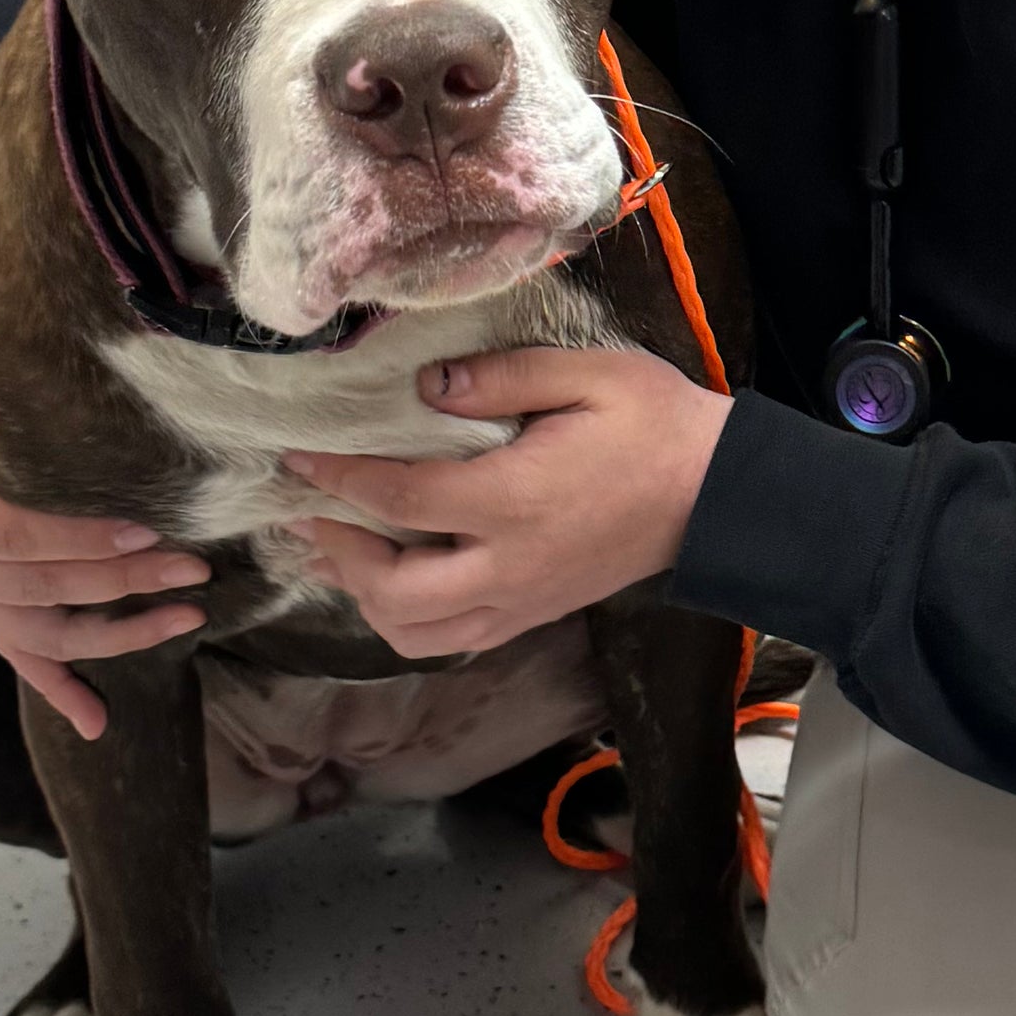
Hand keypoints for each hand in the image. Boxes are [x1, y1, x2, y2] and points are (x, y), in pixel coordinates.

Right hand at [0, 286, 205, 743]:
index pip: (7, 537)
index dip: (75, 542)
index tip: (142, 534)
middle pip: (37, 588)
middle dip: (119, 584)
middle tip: (192, 566)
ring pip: (42, 631)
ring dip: (115, 636)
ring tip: (185, 621)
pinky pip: (22, 651)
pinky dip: (58, 688)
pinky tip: (98, 722)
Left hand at [287, 348, 728, 657]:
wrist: (719, 495)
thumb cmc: (656, 424)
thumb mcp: (587, 374)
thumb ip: (499, 377)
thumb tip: (425, 387)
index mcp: (514, 501)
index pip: (400, 498)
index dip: (338, 479)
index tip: (297, 457)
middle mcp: (509, 566)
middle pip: (393, 592)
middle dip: (340, 553)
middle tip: (313, 512)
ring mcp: (522, 601)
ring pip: (417, 634)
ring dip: (369, 599)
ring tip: (348, 551)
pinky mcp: (535, 615)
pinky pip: (454, 641)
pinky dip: (411, 621)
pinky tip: (401, 580)